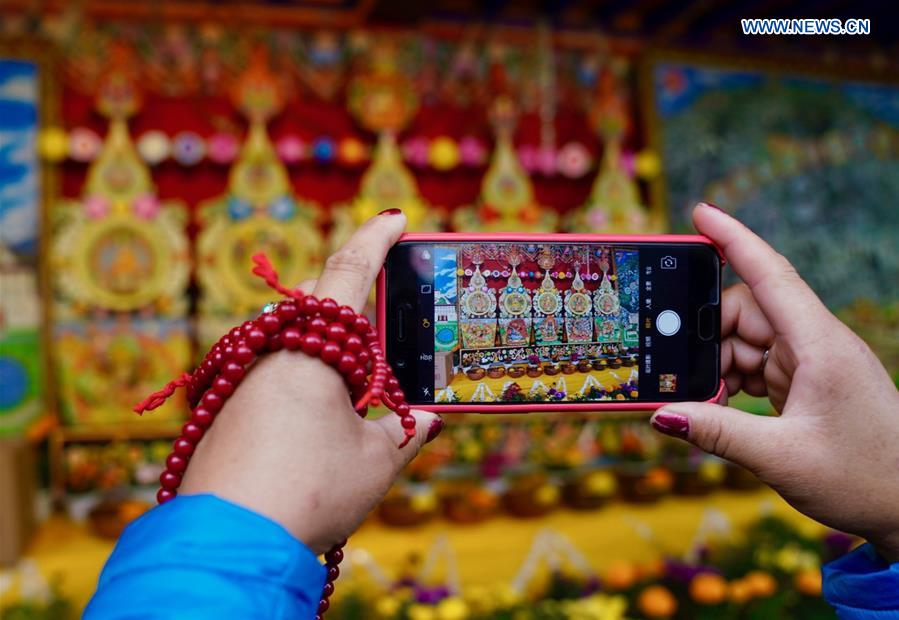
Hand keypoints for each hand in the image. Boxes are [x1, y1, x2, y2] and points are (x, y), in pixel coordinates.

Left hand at [180, 211, 443, 553]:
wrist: (227, 542)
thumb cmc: (307, 491)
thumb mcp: (375, 462)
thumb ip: (405, 433)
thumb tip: (427, 420)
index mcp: (310, 350)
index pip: (347, 272)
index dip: (375, 239)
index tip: (396, 217)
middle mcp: (270, 354)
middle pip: (311, 300)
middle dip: (349, 294)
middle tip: (385, 306)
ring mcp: (242, 381)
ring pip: (289, 337)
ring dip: (325, 342)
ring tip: (359, 371)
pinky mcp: (227, 412)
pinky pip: (271, 371)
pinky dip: (303, 375)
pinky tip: (320, 411)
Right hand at [650, 203, 898, 560]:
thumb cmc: (866, 478)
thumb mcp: (782, 458)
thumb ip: (717, 432)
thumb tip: (662, 413)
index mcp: (820, 346)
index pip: (772, 275)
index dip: (734, 239)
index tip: (700, 213)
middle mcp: (815, 344)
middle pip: (746, 311)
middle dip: (707, 335)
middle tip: (674, 367)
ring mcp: (810, 363)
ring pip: (746, 340)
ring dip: (717, 364)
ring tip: (700, 398)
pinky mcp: (805, 383)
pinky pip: (755, 364)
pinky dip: (730, 380)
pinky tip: (720, 404)